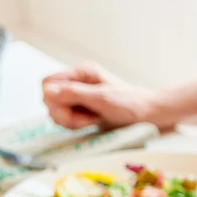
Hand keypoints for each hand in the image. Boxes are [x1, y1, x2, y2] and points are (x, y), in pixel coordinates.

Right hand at [42, 63, 162, 129]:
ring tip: (92, 120)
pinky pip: (65, 117)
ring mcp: (78, 95)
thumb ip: (74, 93)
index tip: (71, 109)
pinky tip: (91, 122)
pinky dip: (75, 123)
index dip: (53, 99)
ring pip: (55, 110)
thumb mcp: (102, 99)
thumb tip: (48, 90)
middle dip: (63, 113)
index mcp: (82, 72)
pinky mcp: (81, 108)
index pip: (48, 82)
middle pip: (49, 98)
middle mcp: (77, 81)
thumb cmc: (130, 104)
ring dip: (70, 120)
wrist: (148, 114)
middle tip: (86, 119)